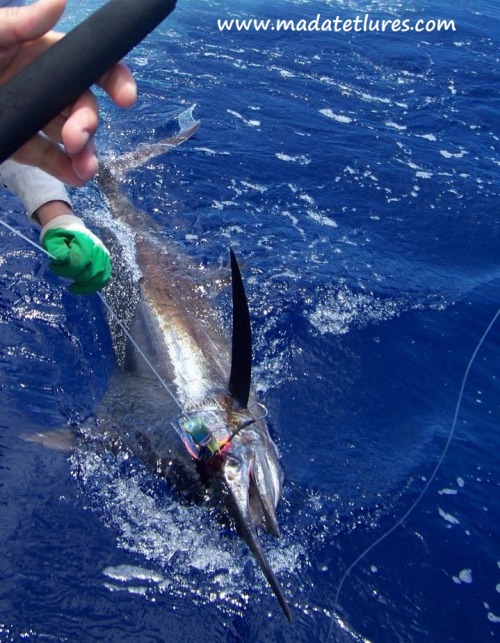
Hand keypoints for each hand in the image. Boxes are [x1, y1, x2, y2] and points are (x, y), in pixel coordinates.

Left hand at [0, 0, 136, 185]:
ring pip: (72, 137)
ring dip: (85, 153)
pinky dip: (67, 169)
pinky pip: (51, 158)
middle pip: (83, 106)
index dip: (114, 79)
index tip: (125, 98)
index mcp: (42, 53)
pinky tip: (77, 176)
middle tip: (77, 137)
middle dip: (88, 123)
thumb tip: (60, 2)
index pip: (89, 65)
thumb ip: (21, 24)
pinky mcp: (23, 145)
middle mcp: (45, 87)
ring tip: (86, 168)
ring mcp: (35, 118)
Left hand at [40, 213, 111, 294]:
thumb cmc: (61, 236)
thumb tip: (61, 259)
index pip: (78, 264)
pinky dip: (92, 286)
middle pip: (89, 274)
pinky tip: (81, 286)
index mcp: (85, 242)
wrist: (71, 230)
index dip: (65, 270)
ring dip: (83, 285)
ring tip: (72, 284)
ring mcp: (104, 257)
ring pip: (98, 279)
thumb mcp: (53, 239)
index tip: (54, 267)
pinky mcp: (106, 263)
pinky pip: (103, 279)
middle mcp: (98, 250)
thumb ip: (56, 249)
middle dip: (73, 277)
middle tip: (62, 272)